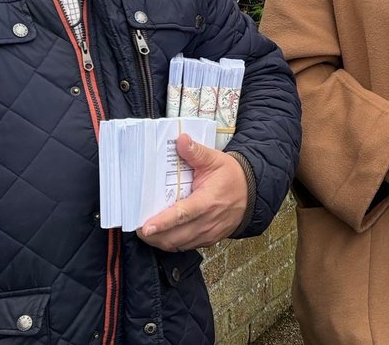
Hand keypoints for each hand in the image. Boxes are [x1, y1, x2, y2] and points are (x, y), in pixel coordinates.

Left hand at [138, 134, 246, 250]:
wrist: (251, 192)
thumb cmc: (231, 176)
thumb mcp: (215, 159)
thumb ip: (196, 152)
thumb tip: (181, 140)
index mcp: (208, 201)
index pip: (182, 214)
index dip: (162, 222)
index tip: (146, 227)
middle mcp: (207, 221)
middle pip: (175, 236)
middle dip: (153, 236)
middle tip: (138, 227)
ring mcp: (208, 234)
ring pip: (177, 245)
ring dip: (160, 241)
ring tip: (148, 231)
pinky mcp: (208, 241)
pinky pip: (185, 247)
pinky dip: (171, 243)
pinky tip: (164, 234)